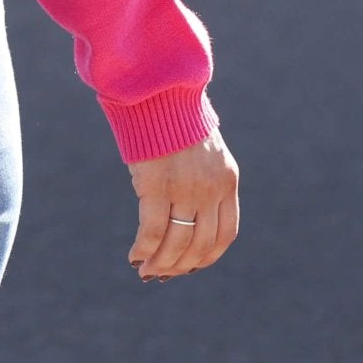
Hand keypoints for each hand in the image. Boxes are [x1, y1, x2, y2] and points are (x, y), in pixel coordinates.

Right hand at [126, 128, 239, 281]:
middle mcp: (211, 189)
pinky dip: (144, 248)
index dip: (207, 257)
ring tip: (146, 269)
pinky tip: (134, 254)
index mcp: (227, 181)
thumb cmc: (174, 119)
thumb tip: (190, 216)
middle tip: (162, 273)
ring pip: (176, 242)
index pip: (225, 234)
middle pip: (200, 244)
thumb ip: (205, 182)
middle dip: (180, 265)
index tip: (190, 266)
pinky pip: (152, 229)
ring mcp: (185, 189)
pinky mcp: (156, 185)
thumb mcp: (205, 152)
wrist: (159, 89)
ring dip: (160, 262)